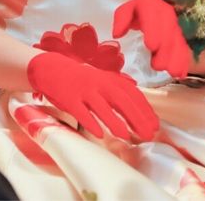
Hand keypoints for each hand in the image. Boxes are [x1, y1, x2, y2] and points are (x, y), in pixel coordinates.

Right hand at [26, 51, 158, 140]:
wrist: (49, 67)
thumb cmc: (79, 79)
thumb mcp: (101, 80)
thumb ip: (118, 91)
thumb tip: (139, 108)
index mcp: (108, 79)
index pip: (132, 93)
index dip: (145, 109)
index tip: (155, 124)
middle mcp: (98, 83)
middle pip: (121, 100)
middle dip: (136, 117)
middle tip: (147, 134)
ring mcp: (82, 90)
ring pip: (101, 106)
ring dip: (114, 121)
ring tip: (125, 137)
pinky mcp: (67, 98)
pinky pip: (80, 112)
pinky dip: (90, 122)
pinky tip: (98, 134)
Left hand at [112, 0, 189, 77]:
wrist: (158, 7)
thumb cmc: (138, 13)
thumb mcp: (126, 11)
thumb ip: (121, 20)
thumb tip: (117, 34)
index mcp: (149, 5)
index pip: (152, 15)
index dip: (153, 31)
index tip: (151, 46)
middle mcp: (165, 13)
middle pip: (168, 31)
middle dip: (165, 49)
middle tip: (158, 66)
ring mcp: (176, 24)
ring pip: (178, 40)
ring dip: (176, 57)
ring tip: (171, 72)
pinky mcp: (182, 36)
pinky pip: (185, 47)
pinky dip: (183, 61)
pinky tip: (181, 73)